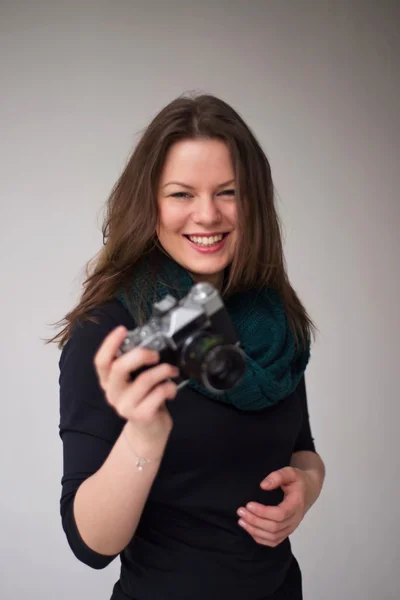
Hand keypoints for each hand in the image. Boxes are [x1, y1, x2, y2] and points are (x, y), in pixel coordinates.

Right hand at [94, 325, 178, 439]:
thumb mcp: (134, 381)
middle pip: (119, 367)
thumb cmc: (144, 399)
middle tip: (155, 354)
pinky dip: (169, 387)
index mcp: (108, 381)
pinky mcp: (141, 415)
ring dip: (163, 371)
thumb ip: (135, 366)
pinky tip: (171, 389)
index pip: (101, 361)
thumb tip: (149, 342)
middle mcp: (113, 393)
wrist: (149, 432)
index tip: (122, 329)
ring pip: (145, 380)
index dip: (109, 344)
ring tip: (172, 371)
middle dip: (140, 355)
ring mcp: (125, 406)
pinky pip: (158, 393)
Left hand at [237, 466, 316, 546]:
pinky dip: (260, 538)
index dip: (262, 512)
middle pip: (274, 527)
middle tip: (240, 511)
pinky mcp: (287, 531)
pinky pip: (274, 541)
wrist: (308, 490)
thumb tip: (263, 486)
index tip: (248, 504)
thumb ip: (277, 476)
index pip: (280, 514)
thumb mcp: (290, 472)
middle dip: (254, 521)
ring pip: (273, 537)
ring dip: (255, 531)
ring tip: (241, 521)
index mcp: (296, 504)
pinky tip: (250, 530)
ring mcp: (292, 527)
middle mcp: (295, 518)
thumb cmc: (298, 481)